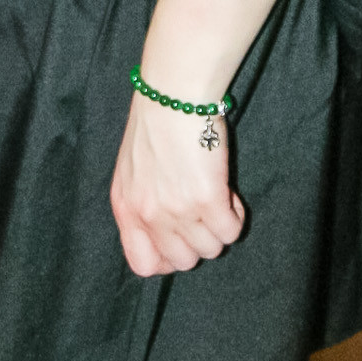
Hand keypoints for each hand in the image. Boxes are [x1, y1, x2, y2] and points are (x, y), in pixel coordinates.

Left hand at [109, 93, 245, 276]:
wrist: (173, 95)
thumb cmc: (155, 125)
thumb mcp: (133, 171)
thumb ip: (143, 206)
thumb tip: (168, 236)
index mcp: (126, 208)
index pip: (143, 265)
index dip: (167, 259)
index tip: (181, 239)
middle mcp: (149, 215)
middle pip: (184, 262)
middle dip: (198, 240)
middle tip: (201, 211)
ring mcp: (178, 210)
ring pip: (212, 248)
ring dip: (218, 225)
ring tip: (214, 193)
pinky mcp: (207, 198)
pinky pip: (232, 231)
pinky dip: (235, 214)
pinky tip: (227, 190)